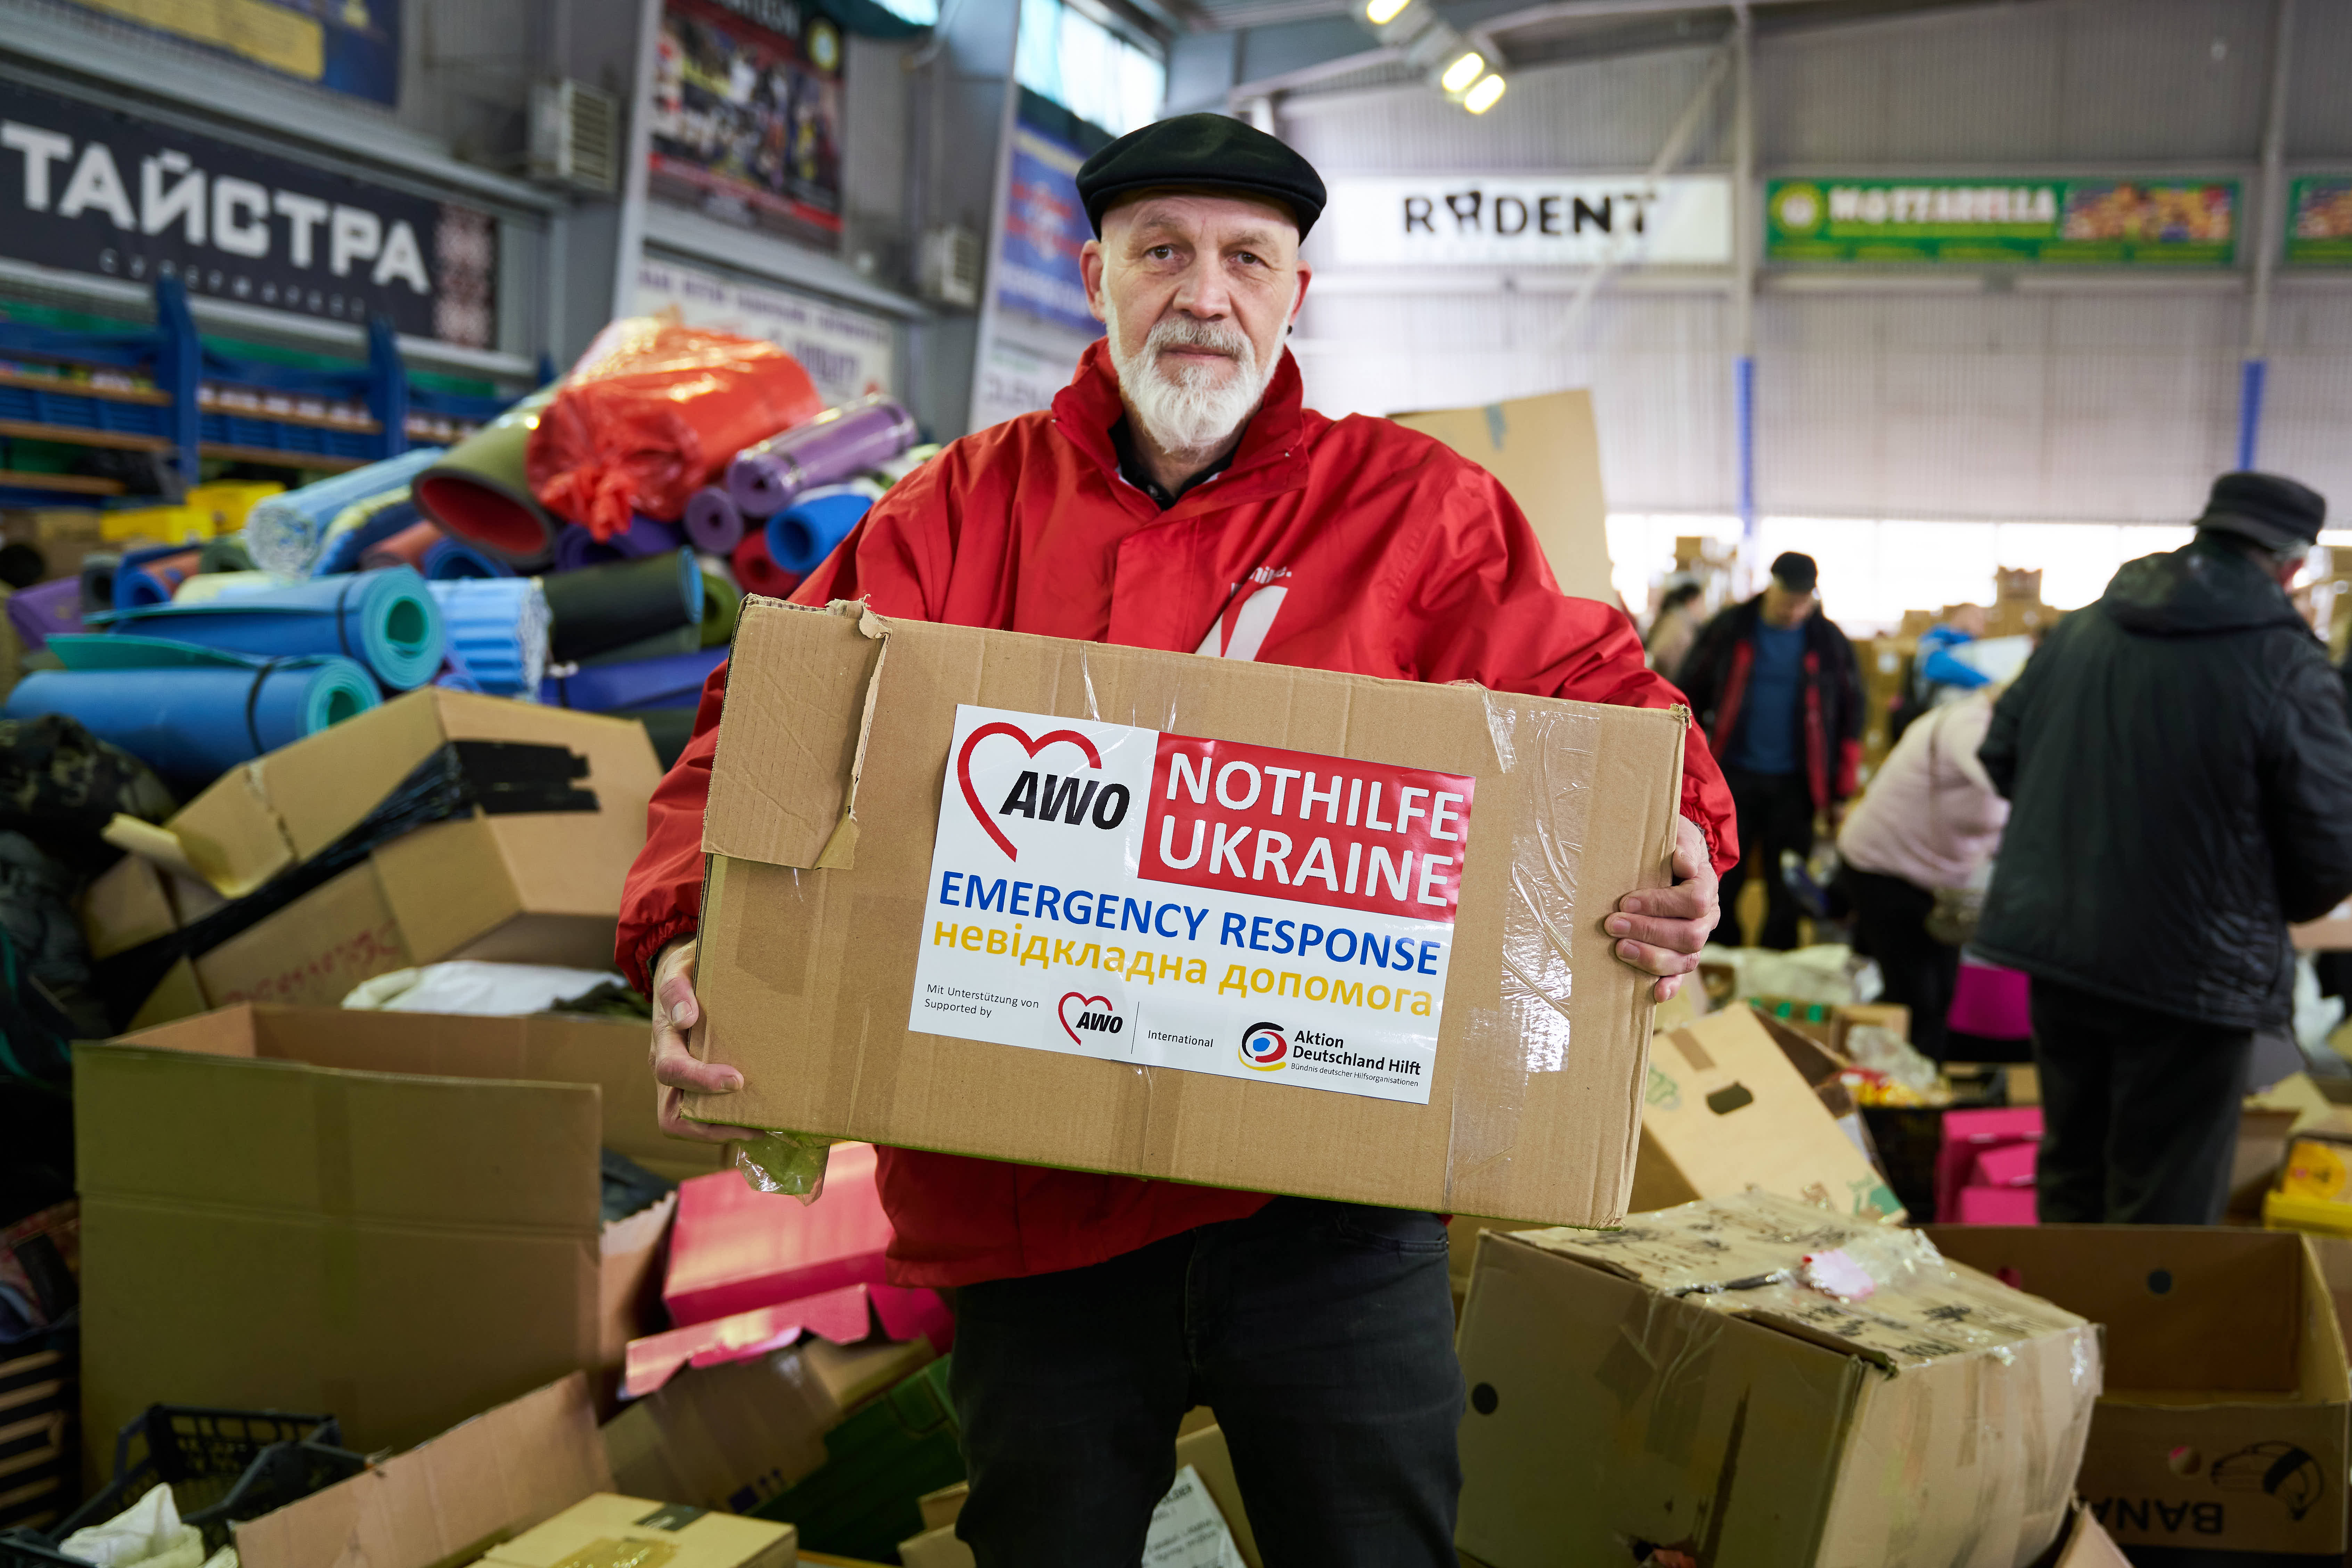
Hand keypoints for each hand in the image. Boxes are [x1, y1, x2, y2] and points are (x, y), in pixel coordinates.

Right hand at [650, 938, 761, 1142]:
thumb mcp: (680, 968)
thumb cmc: (686, 969)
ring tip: (765, 1128)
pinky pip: (707, 1114)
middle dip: (711, 1127)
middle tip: (755, 1125)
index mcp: (663, 1040)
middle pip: (672, 1117)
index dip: (700, 1081)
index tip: (737, 1079)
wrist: (683, 971)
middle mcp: (668, 1065)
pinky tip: (763, 1121)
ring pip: (690, 1122)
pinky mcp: (698, 1083)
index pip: (672, 1071)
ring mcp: (682, 1079)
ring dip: (724, 1131)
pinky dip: (730, 1122)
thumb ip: (678, 988)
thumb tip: (685, 1017)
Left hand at [1607, 816, 1720, 1003]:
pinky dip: (1670, 985)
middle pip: (1689, 934)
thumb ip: (1681, 845)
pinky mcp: (1682, 954)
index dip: (1661, 904)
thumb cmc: (1670, 847)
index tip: (1626, 902)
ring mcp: (1696, 938)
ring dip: (1652, 957)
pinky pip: (1682, 975)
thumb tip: (1681, 859)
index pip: (1694, 900)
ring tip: (1620, 949)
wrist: (1675, 858)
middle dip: (1649, 932)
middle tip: (1613, 925)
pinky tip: (1655, 993)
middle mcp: (1706, 916)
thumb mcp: (1676, 834)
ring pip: (1685, 958)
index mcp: (1706, 886)